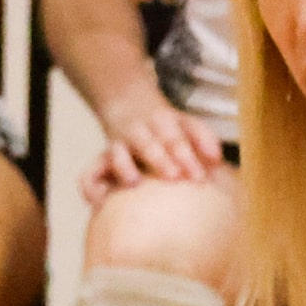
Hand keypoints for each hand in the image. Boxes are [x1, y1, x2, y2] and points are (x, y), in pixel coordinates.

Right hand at [83, 100, 227, 203]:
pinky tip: (101, 203)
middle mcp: (136, 132)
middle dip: (160, 160)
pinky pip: (89, 175)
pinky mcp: (100, 160)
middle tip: (174, 177)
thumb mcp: (186, 122)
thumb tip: (217, 159)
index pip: (175, 138)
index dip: (186, 156)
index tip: (199, 176)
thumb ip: (204, 138)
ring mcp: (116, 145)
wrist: (125, 102)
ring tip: (134, 183)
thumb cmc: (164, 125)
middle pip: (148, 144)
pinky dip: (91, 188)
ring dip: (124, 168)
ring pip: (116, 154)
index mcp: (161, 122)